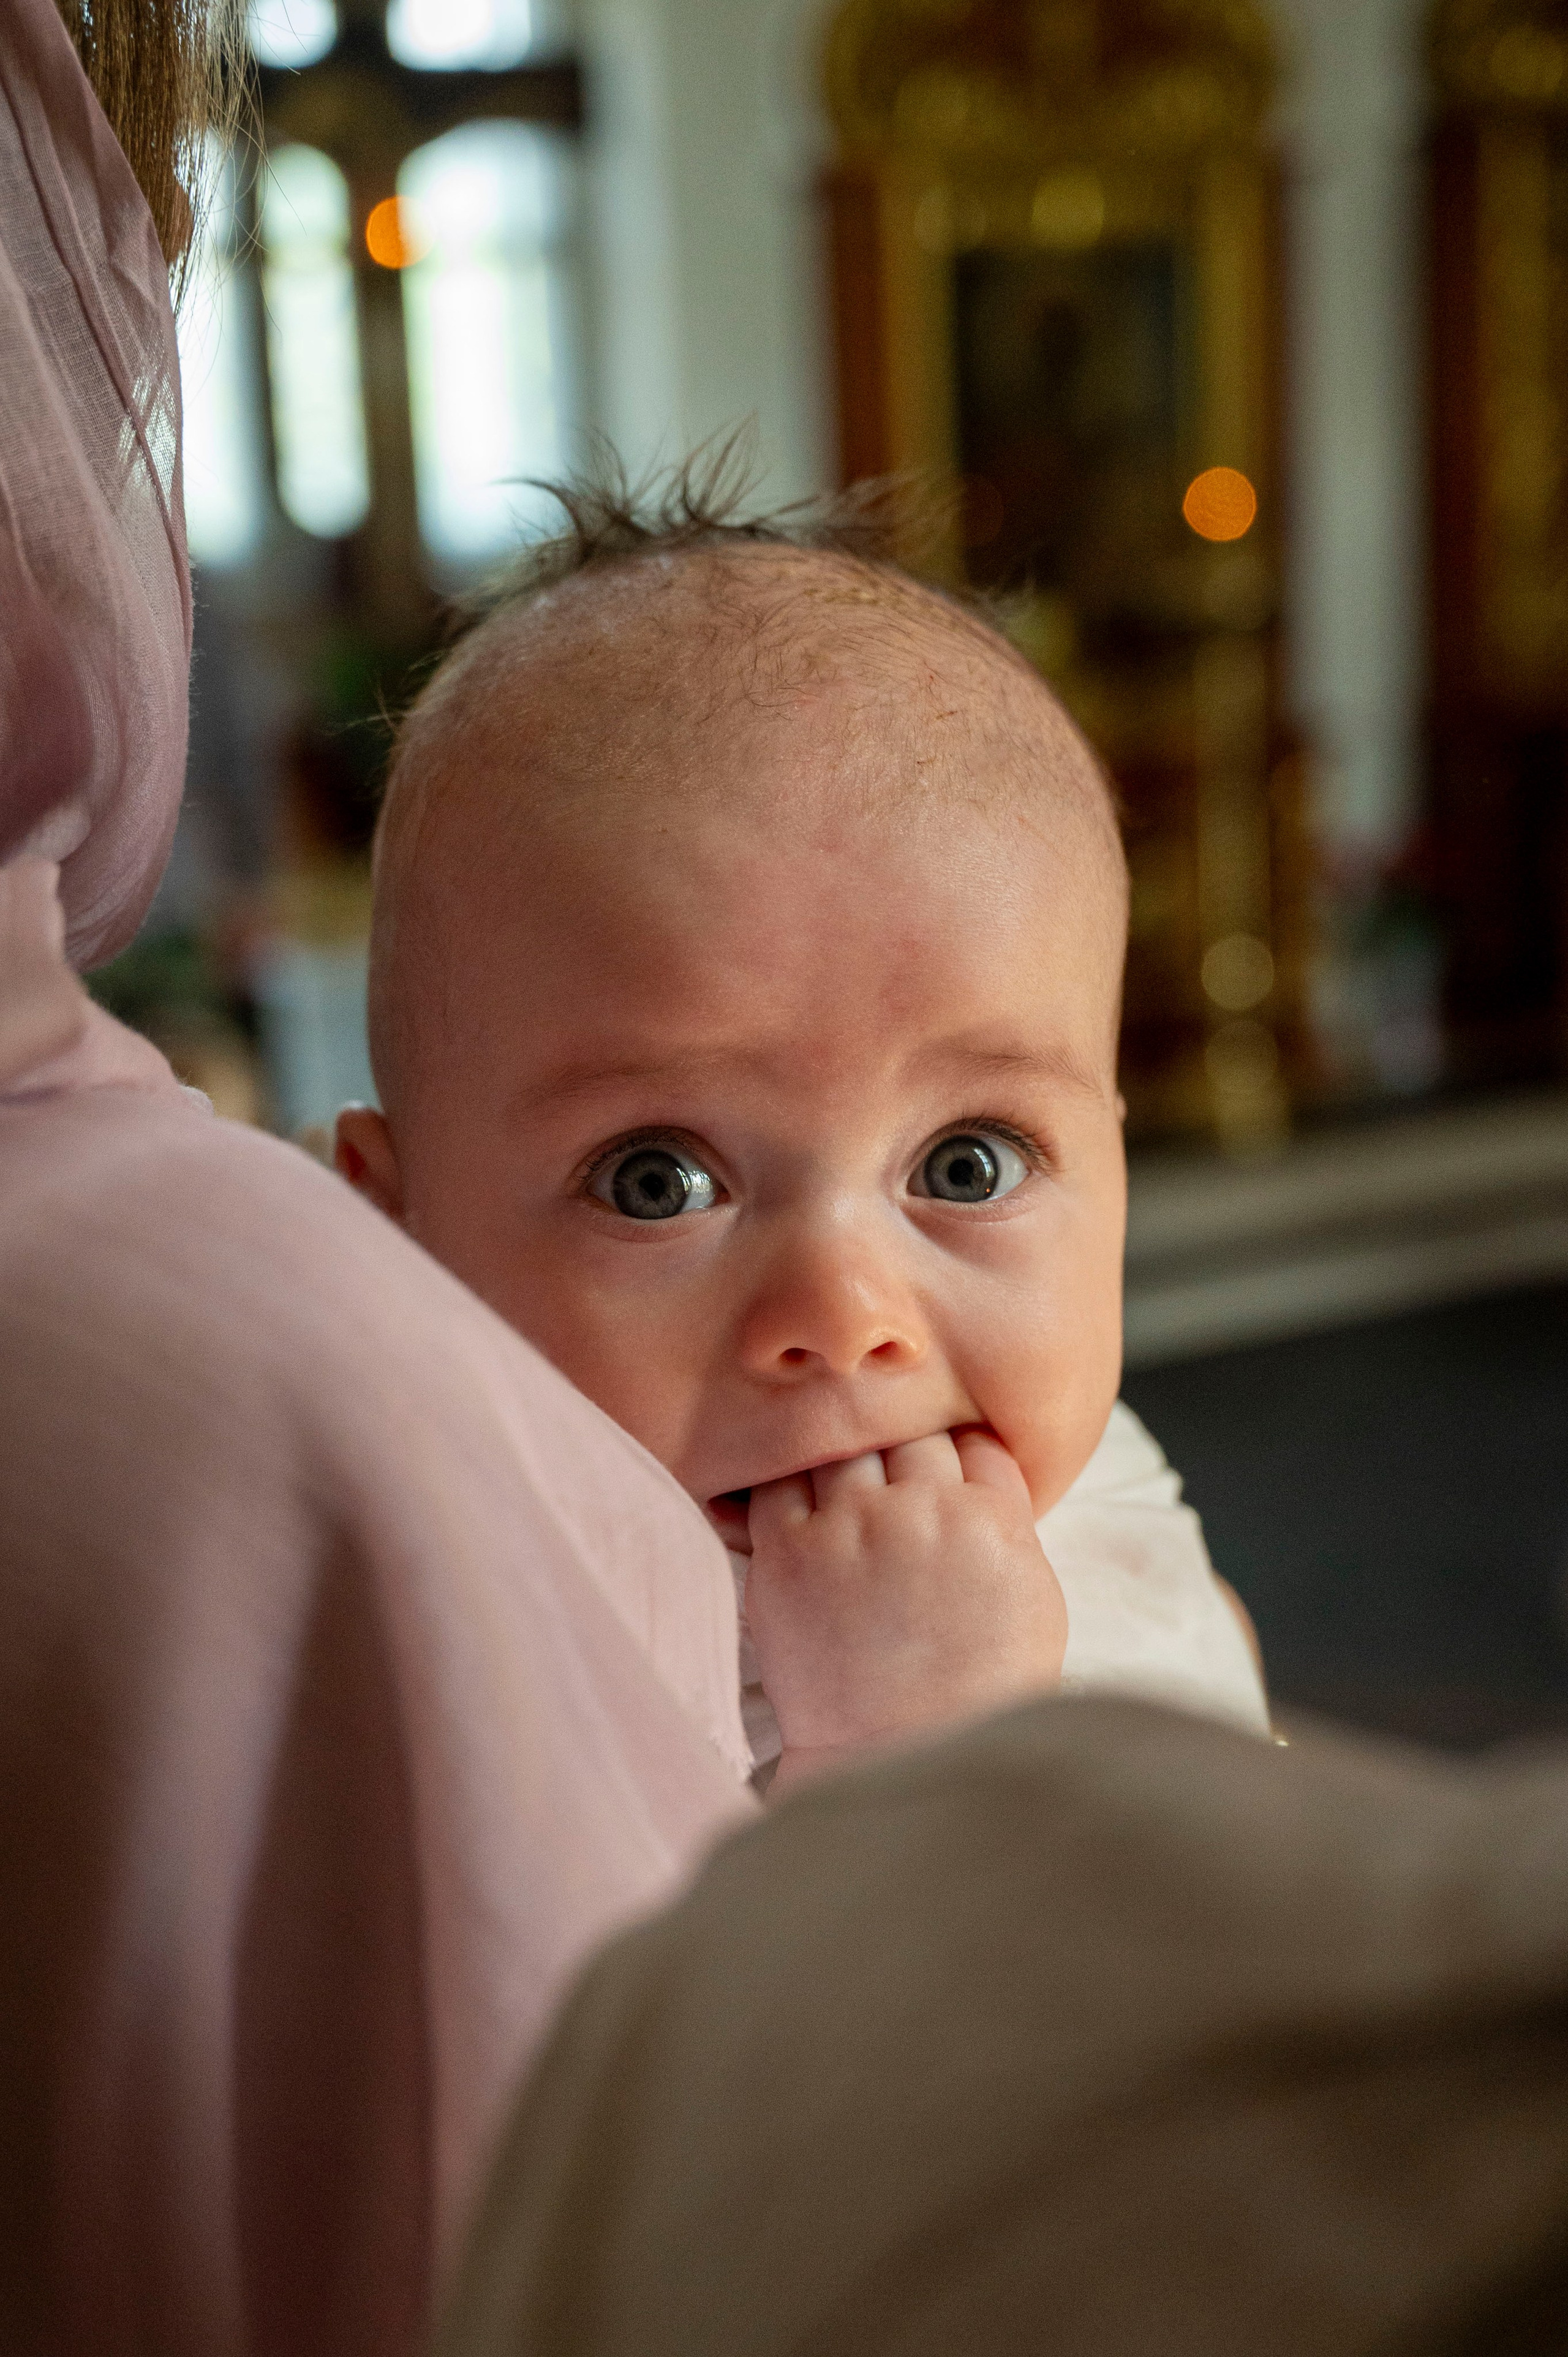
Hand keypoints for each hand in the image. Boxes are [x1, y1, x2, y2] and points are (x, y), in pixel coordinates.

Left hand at [745, 1427, 1066, 1789]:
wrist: (899, 1763)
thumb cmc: (978, 1697)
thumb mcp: (1034, 1602)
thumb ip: (1010, 1525)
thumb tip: (984, 1472)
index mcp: (990, 1519)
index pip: (973, 1439)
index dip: (959, 1453)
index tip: (947, 1473)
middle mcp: (921, 1508)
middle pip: (909, 1432)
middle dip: (904, 1451)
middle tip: (893, 1486)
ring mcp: (849, 1525)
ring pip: (843, 1445)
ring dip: (844, 1461)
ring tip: (844, 1498)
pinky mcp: (787, 1551)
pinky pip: (778, 1483)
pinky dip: (786, 1487)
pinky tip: (796, 1511)